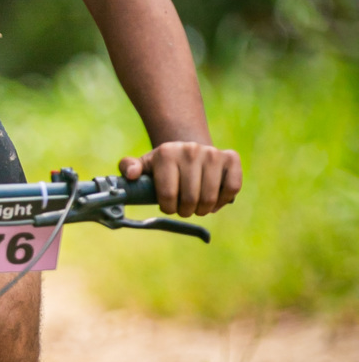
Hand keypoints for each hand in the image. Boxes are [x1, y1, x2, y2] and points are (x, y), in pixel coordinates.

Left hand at [119, 141, 241, 216]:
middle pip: (190, 199)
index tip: (168, 206)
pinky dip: (223, 200)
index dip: (168, 208)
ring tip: (197, 206)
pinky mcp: (231, 158)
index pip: (167, 195)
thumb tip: (131, 174)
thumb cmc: (164, 165)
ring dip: (203, 210)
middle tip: (183, 208)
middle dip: (185, 211)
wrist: (188, 151)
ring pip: (210, 197)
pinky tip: (214, 200)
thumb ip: (129, 167)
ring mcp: (212, 153)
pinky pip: (232, 188)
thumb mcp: (145, 165)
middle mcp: (190, 150)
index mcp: (166, 153)